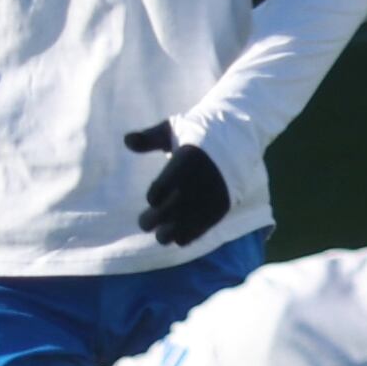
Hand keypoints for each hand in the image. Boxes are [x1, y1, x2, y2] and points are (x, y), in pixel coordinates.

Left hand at [123, 124, 229, 246]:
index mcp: (182, 166)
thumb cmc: (201, 134)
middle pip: (161, 215)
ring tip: (163, 230)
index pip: (155, 194)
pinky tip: (180, 233)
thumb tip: (127, 141)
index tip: (154, 197)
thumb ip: (149, 138)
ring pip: (176, 231)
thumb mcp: (174, 128)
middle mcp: (193, 186)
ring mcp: (206, 201)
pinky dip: (185, 236)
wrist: (240, 140)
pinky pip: (196, 233)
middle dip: (149, 220)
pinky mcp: (218, 211)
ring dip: (165, 233)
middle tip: (147, 220)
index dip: (153, 197)